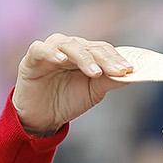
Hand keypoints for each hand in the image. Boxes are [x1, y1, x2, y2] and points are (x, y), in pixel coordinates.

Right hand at [12, 34, 133, 135]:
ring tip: (94, 72)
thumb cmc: (68, 100)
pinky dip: (51, 53)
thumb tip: (130, 74)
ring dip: (83, 57)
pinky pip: (40, 49)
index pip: (102, 49)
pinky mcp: (32, 58)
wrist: (42, 117)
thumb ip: (108, 80)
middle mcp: (69, 47)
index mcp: (85, 53)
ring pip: (69, 45)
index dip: (116, 58)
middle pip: (89, 47)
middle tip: (118, 71)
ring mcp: (50, 50)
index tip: (129, 70)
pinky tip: (61, 60)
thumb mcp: (92, 92)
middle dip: (105, 59)